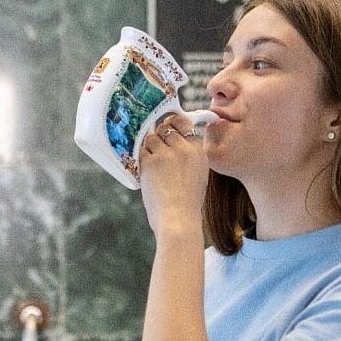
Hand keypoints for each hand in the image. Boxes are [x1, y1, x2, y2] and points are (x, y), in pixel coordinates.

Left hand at [139, 113, 208, 234]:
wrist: (178, 218)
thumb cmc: (188, 205)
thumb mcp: (199, 178)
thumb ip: (190, 160)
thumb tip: (175, 148)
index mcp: (198, 153)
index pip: (186, 126)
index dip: (175, 122)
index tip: (169, 123)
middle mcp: (183, 150)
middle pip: (167, 128)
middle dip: (160, 133)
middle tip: (156, 141)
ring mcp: (166, 154)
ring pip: (152, 137)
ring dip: (149, 146)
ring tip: (152, 161)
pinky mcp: (150, 162)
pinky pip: (142, 150)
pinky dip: (142, 156)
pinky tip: (146, 167)